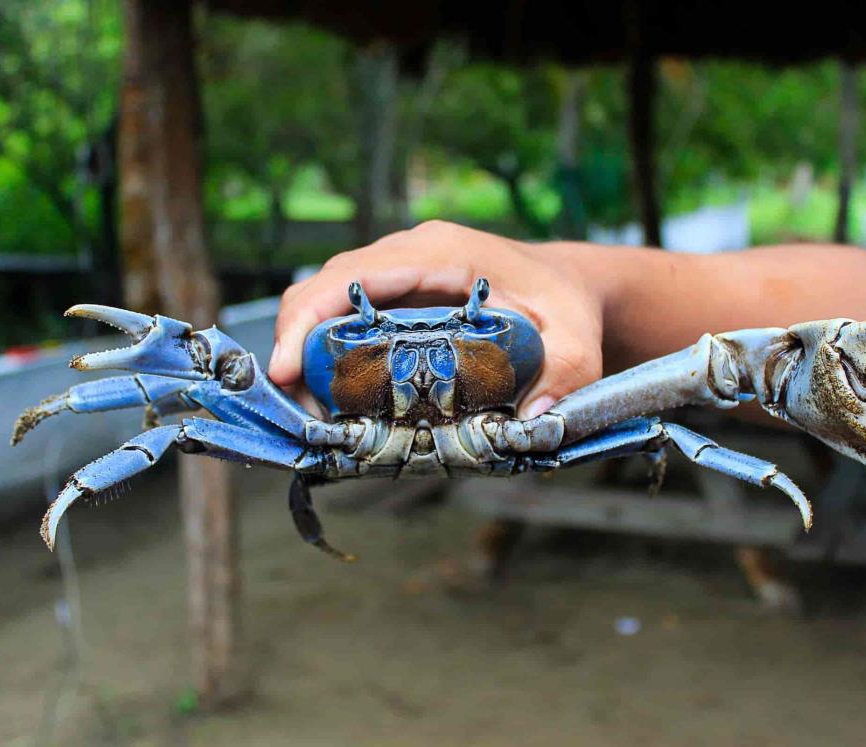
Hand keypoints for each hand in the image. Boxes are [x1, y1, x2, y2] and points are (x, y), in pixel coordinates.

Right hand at [269, 221, 604, 418]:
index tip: (285, 367)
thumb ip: (564, 375)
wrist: (568, 285)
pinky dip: (325, 351)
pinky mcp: (397, 293)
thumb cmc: (567, 308)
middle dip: (294, 341)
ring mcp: (400, 271)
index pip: (354, 274)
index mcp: (443, 253)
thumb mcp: (579, 343)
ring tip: (309, 410)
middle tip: (295, 407)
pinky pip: (345, 314)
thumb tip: (528, 417)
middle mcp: (411, 253)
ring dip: (304, 350)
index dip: (309, 316)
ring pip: (326, 299)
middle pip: (325, 284)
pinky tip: (331, 396)